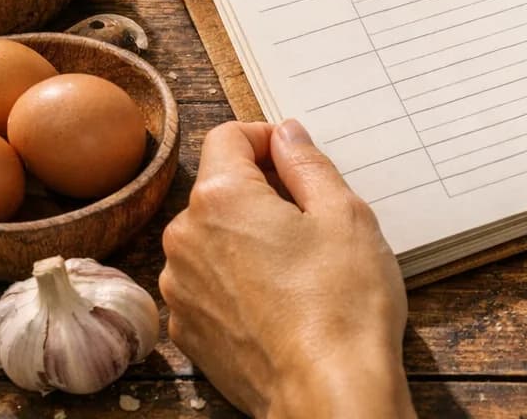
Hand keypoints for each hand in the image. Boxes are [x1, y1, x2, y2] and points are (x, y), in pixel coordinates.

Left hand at [160, 120, 413, 418]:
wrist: (327, 392)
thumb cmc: (343, 303)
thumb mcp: (345, 213)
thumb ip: (308, 163)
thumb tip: (286, 134)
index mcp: (221, 199)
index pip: (229, 137)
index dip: (267, 139)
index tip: (296, 159)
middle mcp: (185, 240)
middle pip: (220, 190)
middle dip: (262, 192)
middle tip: (314, 218)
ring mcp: (182, 289)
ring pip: (213, 238)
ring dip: (249, 238)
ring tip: (300, 266)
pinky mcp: (188, 330)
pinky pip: (210, 283)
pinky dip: (239, 279)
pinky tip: (281, 300)